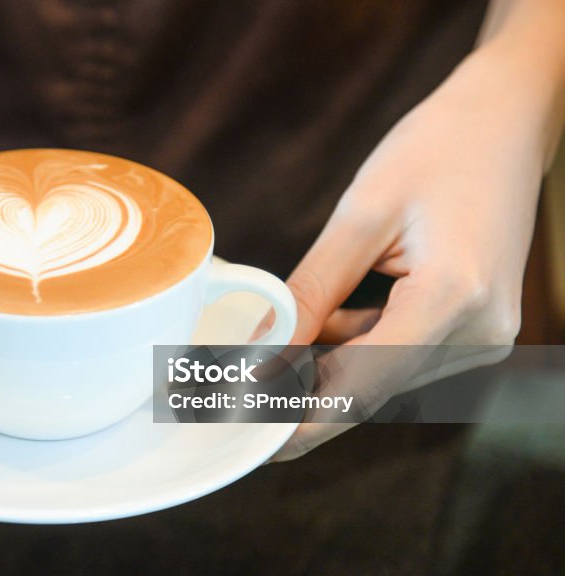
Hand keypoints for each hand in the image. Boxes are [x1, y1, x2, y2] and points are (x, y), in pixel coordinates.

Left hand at [272, 44, 555, 460]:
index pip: (364, 385)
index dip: (301, 418)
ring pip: (384, 375)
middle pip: (373, 389)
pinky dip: (355, 347)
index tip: (252, 438)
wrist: (507, 119)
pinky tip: (317, 324)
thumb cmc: (438, 149)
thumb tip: (265, 350)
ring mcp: (485, 333)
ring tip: (267, 351)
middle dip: (303, 397)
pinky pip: (403, 353)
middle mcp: (480, 330)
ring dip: (325, 369)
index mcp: (454, 297)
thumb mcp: (361, 215)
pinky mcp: (476, 326)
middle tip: (239, 397)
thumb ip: (311, 290)